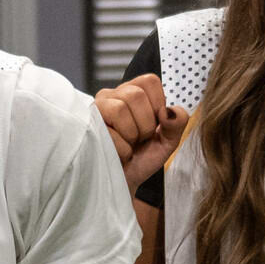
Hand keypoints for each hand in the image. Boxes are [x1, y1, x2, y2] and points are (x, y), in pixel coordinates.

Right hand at [96, 76, 187, 192]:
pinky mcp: (86, 126)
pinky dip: (122, 150)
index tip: (154, 124)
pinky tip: (117, 154)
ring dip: (132, 135)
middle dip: (145, 125)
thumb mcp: (167, 141)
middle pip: (136, 95)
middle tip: (139, 139)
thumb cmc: (142, 158)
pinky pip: (110, 133)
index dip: (158, 105)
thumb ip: (177, 123)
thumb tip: (169, 112)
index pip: (150, 81)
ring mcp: (96, 109)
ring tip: (127, 144)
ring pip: (120, 108)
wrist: (125, 182)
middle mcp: (112, 95)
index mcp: (132, 93)